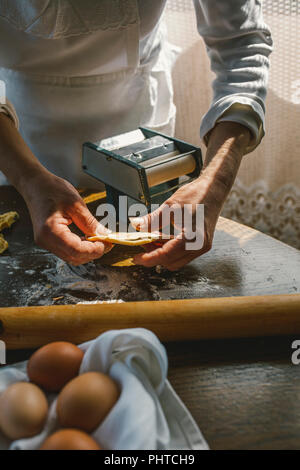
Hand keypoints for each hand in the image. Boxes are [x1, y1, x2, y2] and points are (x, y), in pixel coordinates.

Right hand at [23, 171, 111, 264]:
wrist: (35, 184)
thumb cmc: (50, 189)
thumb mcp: (75, 203)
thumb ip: (90, 222)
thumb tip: (104, 235)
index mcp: (50, 231)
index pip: (76, 250)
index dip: (94, 250)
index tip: (107, 243)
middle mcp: (45, 240)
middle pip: (74, 257)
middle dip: (92, 252)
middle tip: (106, 242)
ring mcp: (46, 242)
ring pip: (71, 256)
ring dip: (86, 251)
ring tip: (98, 239)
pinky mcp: (48, 240)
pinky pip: (66, 250)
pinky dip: (79, 247)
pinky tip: (87, 238)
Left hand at [131, 122, 250, 269]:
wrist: (214, 189)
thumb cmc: (196, 195)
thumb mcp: (170, 206)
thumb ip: (152, 219)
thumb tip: (136, 226)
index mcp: (193, 237)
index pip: (166, 255)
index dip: (149, 258)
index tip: (136, 257)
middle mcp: (200, 246)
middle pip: (170, 262)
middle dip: (154, 256)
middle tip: (141, 243)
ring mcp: (202, 247)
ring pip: (176, 261)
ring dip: (162, 254)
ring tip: (150, 240)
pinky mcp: (202, 245)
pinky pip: (182, 255)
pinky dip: (170, 251)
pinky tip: (162, 238)